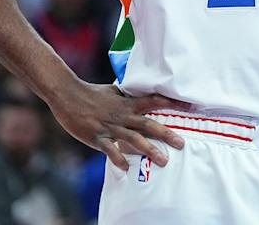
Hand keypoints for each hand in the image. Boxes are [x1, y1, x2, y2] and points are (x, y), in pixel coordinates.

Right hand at [49, 82, 189, 170]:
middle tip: (182, 143)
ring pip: (133, 139)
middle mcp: (122, 115)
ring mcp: (110, 127)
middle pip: (148, 124)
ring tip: (163, 160)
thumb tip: (137, 91)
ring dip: (149, 150)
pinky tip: (127, 167)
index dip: (172, 103)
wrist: (67, 94)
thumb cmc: (91, 93)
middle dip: (166, 134)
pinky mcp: (97, 137)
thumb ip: (127, 94)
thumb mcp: (113, 91)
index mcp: (127, 103)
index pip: (154, 101)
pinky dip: (119, 158)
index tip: (191, 107)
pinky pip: (110, 150)